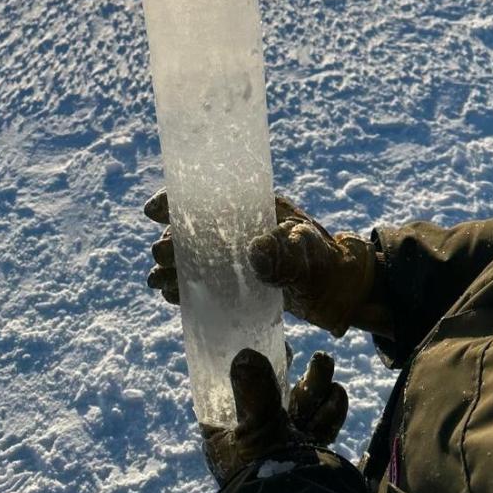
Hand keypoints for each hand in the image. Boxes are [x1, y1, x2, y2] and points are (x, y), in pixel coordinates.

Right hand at [145, 190, 378, 337]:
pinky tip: (171, 295)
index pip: (207, 196)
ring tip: (159, 282)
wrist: (339, 291)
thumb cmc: (326, 262)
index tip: (154, 211)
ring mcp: (235, 257)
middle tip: (163, 257)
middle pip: (192, 230)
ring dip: (172, 267)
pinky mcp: (236, 282)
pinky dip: (185, 287)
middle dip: (172, 242)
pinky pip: (202, 282)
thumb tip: (255, 253)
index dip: (176, 200)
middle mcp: (239, 230)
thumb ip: (287, 253)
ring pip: (192, 258)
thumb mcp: (310, 253)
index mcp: (253, 209)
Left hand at [202, 348, 347, 484]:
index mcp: (227, 435)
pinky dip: (331, 406)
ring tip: (323, 363)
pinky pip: (324, 420)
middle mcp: (255, 438)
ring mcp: (285, 444)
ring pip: (303, 402)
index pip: (229, 393)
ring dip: (316, 380)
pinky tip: (334, 394)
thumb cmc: (263, 474)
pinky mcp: (312, 451)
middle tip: (297, 354)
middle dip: (291, 370)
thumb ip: (254, 390)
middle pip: (273, 392)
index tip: (262, 344)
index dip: (246, 367)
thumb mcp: (253, 430)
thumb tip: (246, 354)